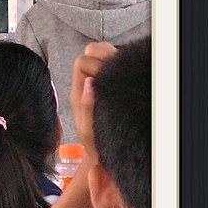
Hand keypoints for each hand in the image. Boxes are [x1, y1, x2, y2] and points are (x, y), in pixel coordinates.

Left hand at [69, 41, 117, 156]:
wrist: (102, 155)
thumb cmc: (94, 143)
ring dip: (115, 63)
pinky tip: (128, 83)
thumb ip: (86, 106)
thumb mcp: (88, 130)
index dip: (93, 63)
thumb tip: (90, 82)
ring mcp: (101, 84)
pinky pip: (117, 68)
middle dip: (105, 57)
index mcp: (79, 91)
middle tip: (116, 75)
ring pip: (108, 57)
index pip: (82, 61)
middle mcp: (88, 83)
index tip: (105, 76)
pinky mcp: (113, 87)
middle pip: (94, 52)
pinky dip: (122, 69)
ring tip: (123, 81)